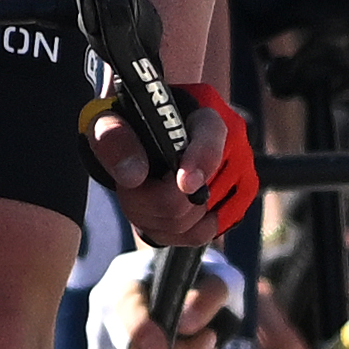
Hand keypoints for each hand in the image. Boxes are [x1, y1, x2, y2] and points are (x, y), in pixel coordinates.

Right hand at [83, 246, 243, 348]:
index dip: (142, 332)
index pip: (123, 313)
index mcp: (119, 288)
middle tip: (211, 339)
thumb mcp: (216, 276)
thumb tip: (188, 325)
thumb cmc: (198, 284)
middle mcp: (101, 324)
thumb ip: (210, 294)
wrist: (178, 296)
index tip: (167, 346)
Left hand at [85, 74, 251, 248]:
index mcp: (203, 114)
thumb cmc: (131, 120)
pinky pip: (201, 235)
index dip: (200, 162)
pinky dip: (170, 231)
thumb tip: (133, 175)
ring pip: (196, 224)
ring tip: (141, 194)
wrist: (154, 127)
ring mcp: (240, 178)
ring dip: (156, 218)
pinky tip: (155, 210)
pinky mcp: (236, 205)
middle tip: (128, 186)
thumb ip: (114, 137)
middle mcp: (232, 145)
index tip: (183, 183)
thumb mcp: (109, 118)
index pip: (211, 138)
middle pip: (196, 198)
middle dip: (151, 201)